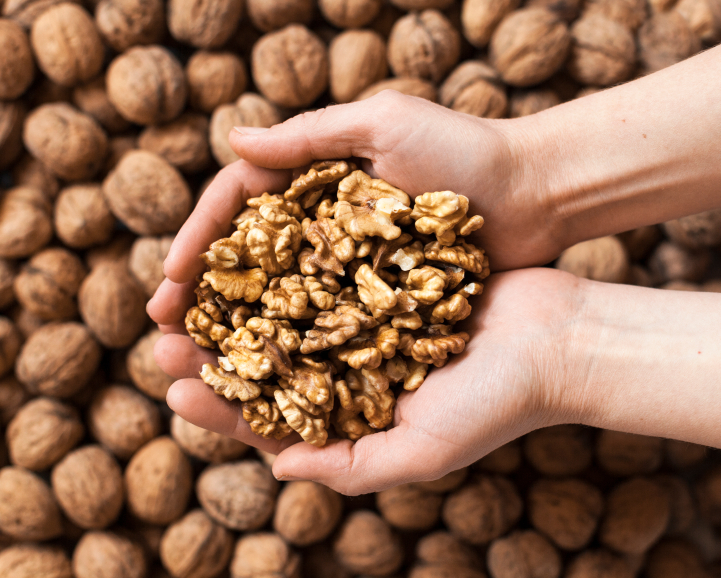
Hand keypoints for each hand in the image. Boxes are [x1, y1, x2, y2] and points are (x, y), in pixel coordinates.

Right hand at [149, 91, 559, 330]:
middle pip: (249, 261)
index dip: (199, 243)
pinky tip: (269, 372)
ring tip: (202, 363)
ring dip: (239, 329)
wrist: (536, 194)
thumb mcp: (386, 124)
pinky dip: (296, 344)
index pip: (238, 208)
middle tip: (165, 333)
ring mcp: (352, 262)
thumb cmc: (465, 151)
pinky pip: (328, 321)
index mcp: (315, 178)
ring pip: (281, 297)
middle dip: (205, 295)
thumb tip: (231, 138)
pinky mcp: (382, 293)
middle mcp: (324, 222)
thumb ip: (310, 135)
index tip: (169, 280)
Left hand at [153, 268, 586, 494]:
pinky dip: (290, 263)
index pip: (275, 419)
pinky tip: (253, 249)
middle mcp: (356, 370)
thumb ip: (349, 469)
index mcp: (357, 417)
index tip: (176, 393)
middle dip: (216, 353)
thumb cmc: (496, 404)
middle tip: (164, 339)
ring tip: (191, 292)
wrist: (557, 338)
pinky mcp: (384, 278)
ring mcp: (369, 320)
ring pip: (289, 313)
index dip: (223, 410)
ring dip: (241, 305)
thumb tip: (280, 471)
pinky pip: (326, 268)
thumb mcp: (421, 453)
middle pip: (271, 363)